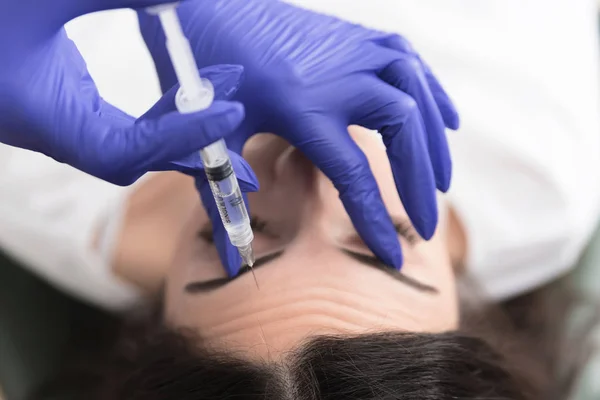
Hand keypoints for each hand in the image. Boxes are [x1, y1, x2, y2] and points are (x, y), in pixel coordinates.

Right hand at [0, 0, 245, 184]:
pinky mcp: (61, 106)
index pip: (128, 150)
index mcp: (43, 117)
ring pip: (129, 143)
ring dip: (176, 125)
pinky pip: (119, 126)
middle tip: (236, 105)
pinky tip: (179, 88)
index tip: (230, 110)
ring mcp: (56, 121)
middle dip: (189, 137)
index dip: (181, 135)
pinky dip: (155, 113)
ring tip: (218, 93)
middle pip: (136, 155)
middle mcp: (51, 131)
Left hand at [138, 0, 459, 271]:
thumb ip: (225, 194)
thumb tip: (231, 260)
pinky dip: (433, 93)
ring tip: (442, 181)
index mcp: (302, 106)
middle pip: (402, 130)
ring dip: (433, 142)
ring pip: (415, 94)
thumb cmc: (205, 69)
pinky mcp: (356, 37)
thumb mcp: (211, 135)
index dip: (376, 220)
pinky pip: (410, 62)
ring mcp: (352, 50)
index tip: (394, 257)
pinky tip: (446, 120)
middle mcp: (339, 75)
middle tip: (428, 225)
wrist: (210, 3)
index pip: (352, 175)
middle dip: (419, 183)